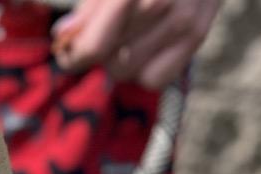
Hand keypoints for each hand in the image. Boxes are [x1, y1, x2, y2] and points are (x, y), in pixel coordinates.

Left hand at [52, 0, 221, 90]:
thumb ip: (88, 9)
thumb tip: (62, 35)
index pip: (93, 48)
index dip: (73, 55)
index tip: (66, 50)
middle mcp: (159, 0)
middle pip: (110, 62)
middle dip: (103, 50)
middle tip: (112, 28)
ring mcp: (183, 19)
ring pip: (127, 72)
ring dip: (123, 59)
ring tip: (134, 30)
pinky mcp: (198, 34)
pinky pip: (153, 79)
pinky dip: (147, 69)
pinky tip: (152, 43)